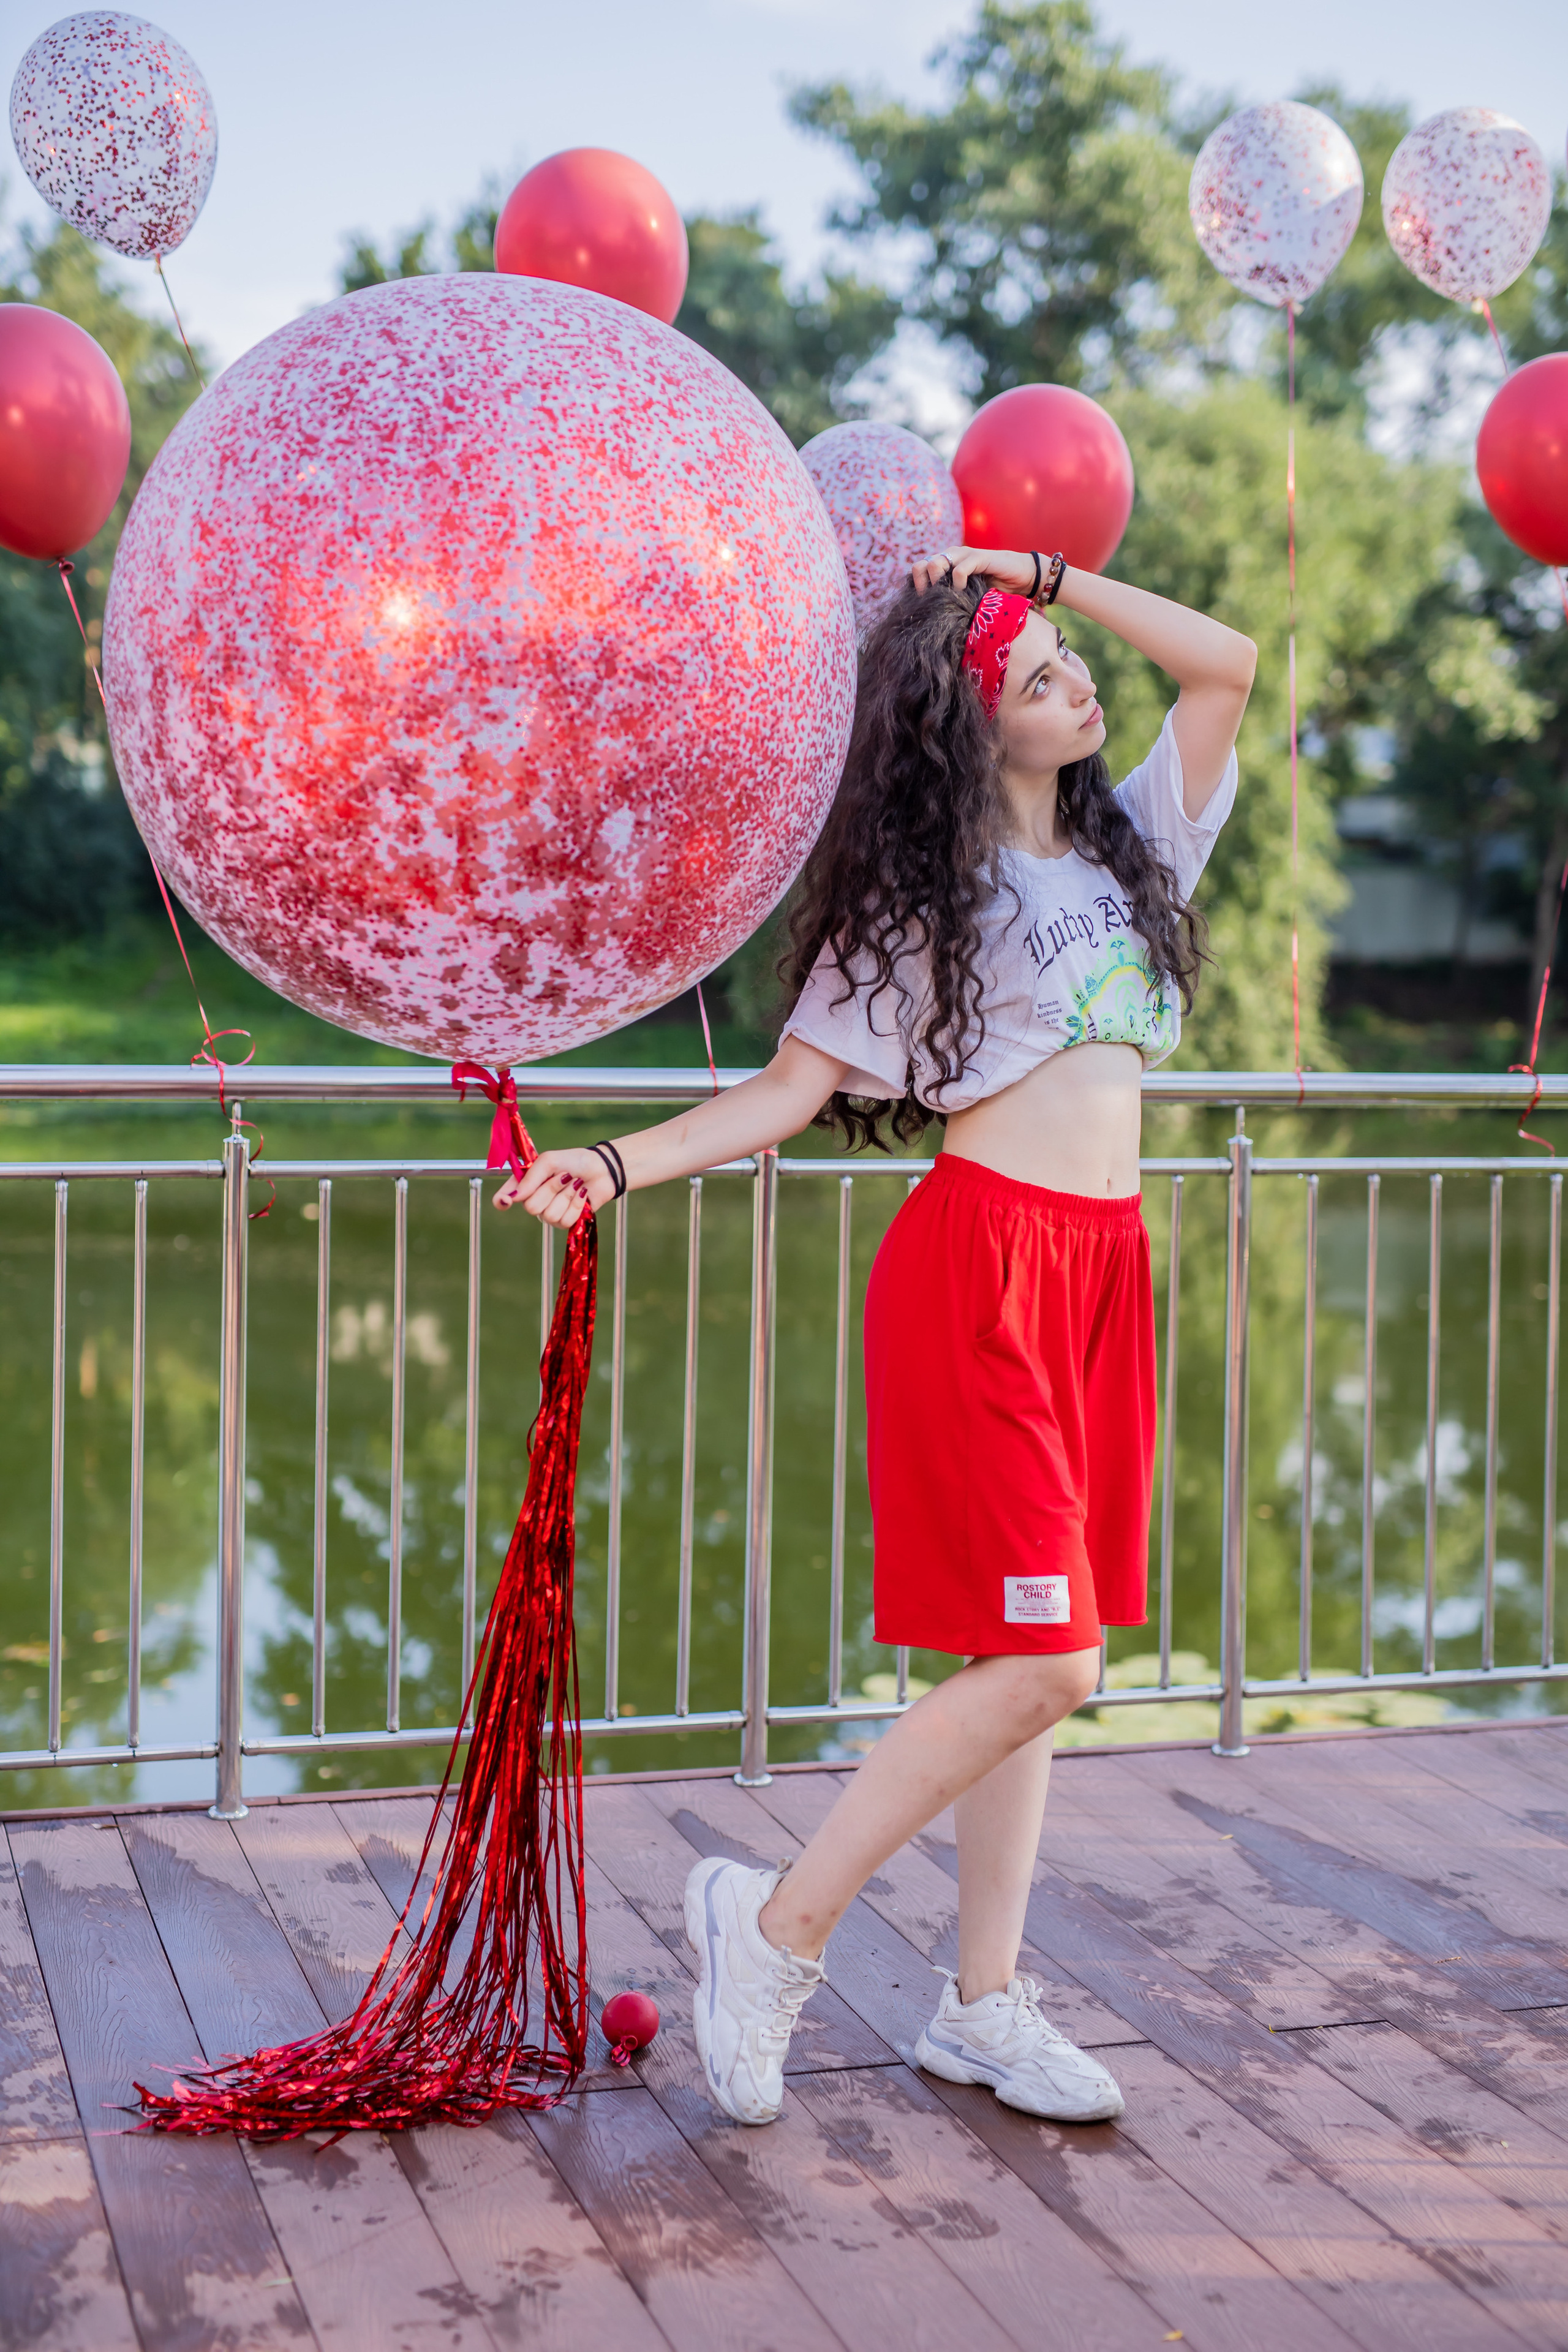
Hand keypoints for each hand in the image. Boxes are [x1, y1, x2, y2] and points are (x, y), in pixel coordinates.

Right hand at [493, 1147, 614, 1226]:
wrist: (602, 1169)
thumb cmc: (574, 1161)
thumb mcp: (550, 1161)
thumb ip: (531, 1177)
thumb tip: (515, 1196)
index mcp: (526, 1183)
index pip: (504, 1197)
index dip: (501, 1201)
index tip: (506, 1202)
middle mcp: (535, 1200)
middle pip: (531, 1207)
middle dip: (551, 1190)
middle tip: (564, 1177)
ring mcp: (550, 1212)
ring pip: (550, 1215)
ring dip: (566, 1197)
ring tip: (575, 1185)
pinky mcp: (566, 1221)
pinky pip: (565, 1221)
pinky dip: (576, 1205)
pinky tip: (582, 1195)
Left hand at [910, 546, 1040, 597]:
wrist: (1023, 577)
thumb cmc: (994, 589)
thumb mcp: (967, 596)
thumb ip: (950, 598)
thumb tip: (930, 616)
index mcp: (946, 563)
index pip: (918, 568)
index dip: (917, 586)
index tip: (924, 604)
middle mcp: (952, 556)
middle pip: (922, 565)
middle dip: (924, 586)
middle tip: (935, 602)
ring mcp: (964, 554)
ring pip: (936, 563)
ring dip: (938, 584)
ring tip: (949, 598)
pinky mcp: (979, 557)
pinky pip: (959, 570)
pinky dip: (958, 584)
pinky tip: (965, 593)